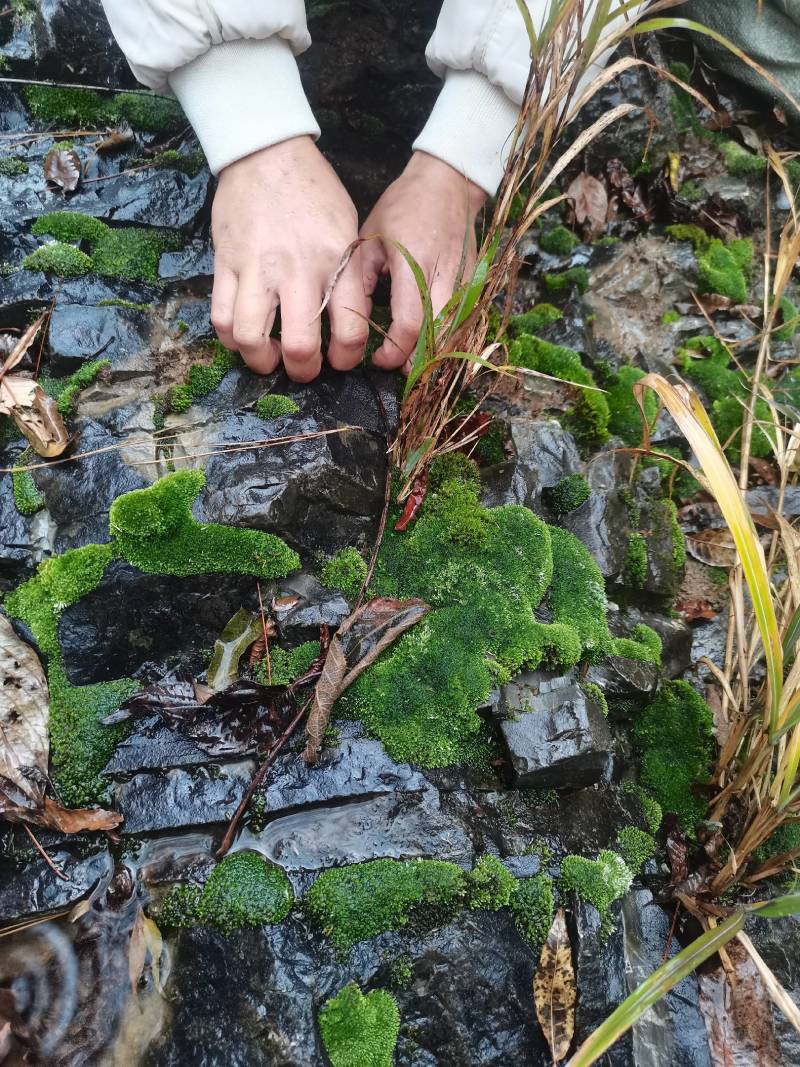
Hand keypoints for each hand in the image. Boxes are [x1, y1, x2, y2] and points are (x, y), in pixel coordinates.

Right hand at [211, 136, 368, 381]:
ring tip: (269, 358)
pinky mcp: (225, 262)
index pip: (350, 330)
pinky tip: (244, 336)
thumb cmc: (313, 192)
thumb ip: (349, 275)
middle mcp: (297, 269)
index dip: (347, 358)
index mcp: (335, 261)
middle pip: (300, 346)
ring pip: (251, 338)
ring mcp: (256, 267)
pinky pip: (221, 317)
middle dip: (303, 371)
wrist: (266, 152)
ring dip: (261, 361)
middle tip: (304, 368)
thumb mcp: (347, 229)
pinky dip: (231, 338)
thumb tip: (350, 322)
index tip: (340, 360)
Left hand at [360, 151, 486, 372]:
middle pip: (436, 337)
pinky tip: (434, 348)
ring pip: (454, 335)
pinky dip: (449, 342)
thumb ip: (360, 280)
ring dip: (434, 356)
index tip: (379, 358)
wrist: (448, 184)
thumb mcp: (370, 238)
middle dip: (416, 362)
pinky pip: (464, 324)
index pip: (410, 323)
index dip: (394, 350)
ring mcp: (465, 280)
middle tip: (397, 370)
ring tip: (414, 364)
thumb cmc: (404, 208)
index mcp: (413, 262)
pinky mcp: (475, 283)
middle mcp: (443, 275)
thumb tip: (353, 320)